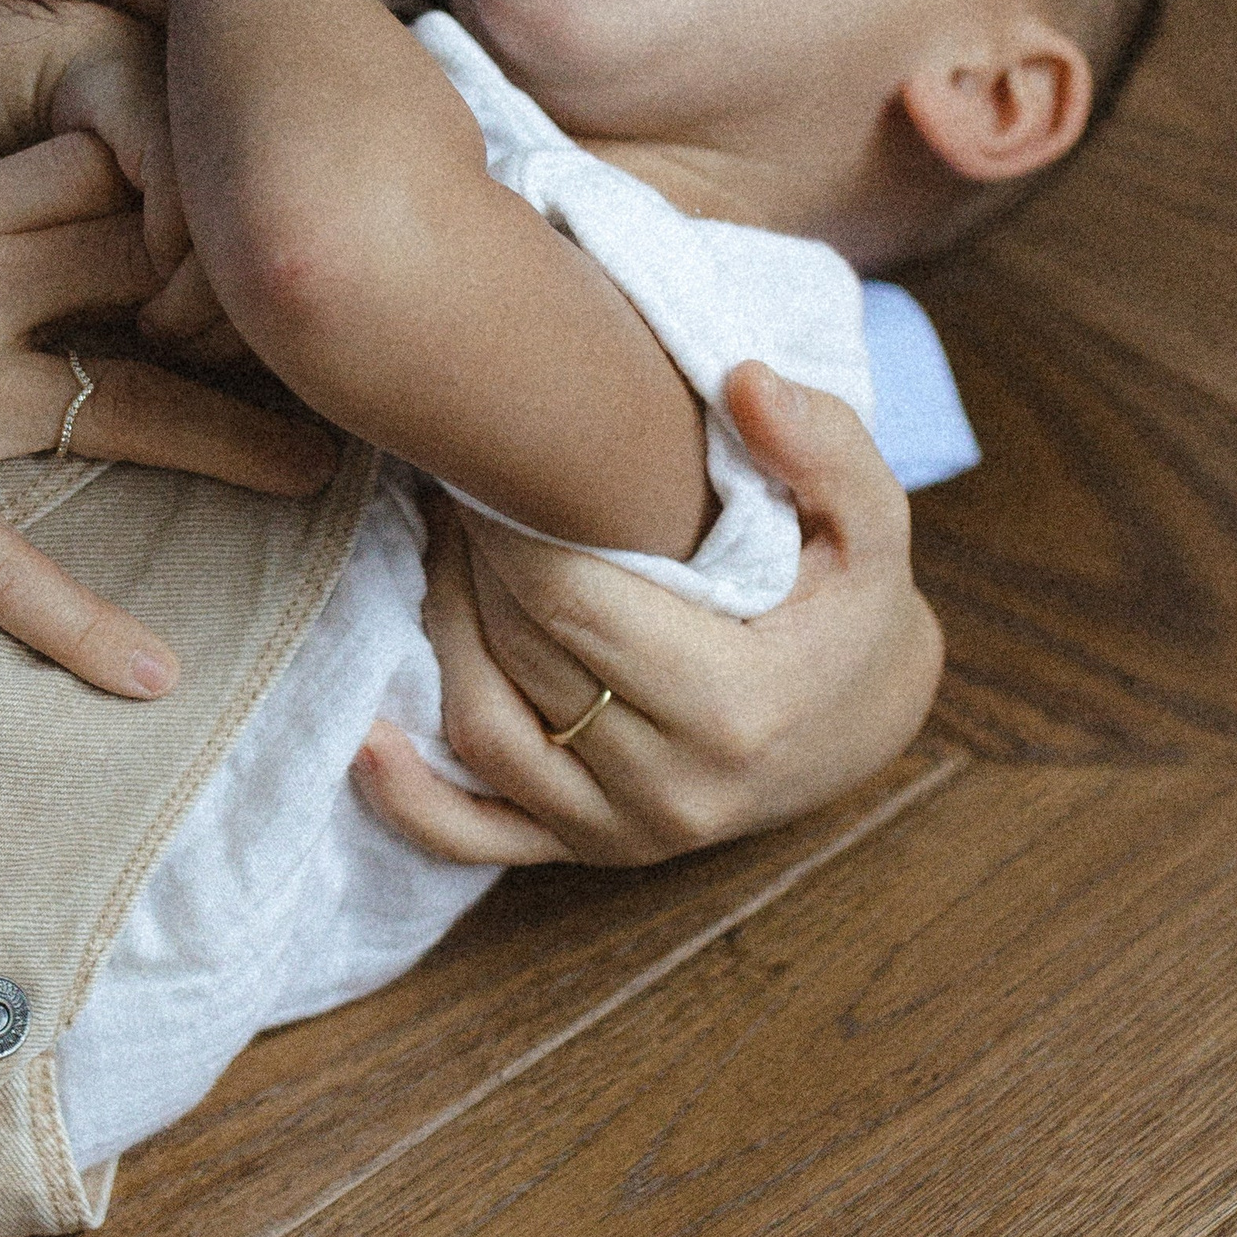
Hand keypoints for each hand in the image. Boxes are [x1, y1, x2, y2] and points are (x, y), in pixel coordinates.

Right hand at [0, 131, 334, 697]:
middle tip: (343, 333)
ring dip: (230, 446)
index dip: (188, 182)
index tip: (249, 206)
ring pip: (123, 411)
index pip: (104, 170)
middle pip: (149, 280)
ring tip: (322, 477)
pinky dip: (86, 632)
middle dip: (249, 301)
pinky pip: (10, 576)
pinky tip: (157, 676)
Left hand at [353, 364, 942, 866]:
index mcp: (736, 705)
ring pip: (483, 727)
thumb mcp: (871, 517)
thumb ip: (822, 444)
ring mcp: (627, 833)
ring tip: (437, 547)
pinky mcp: (590, 853)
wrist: (862, 714)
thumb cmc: (852, 600)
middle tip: (455, 477)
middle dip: (472, 557)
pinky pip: (477, 837)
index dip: (510, 520)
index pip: (571, 600)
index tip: (486, 450)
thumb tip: (744, 383)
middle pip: (519, 652)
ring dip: (437, 630)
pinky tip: (366, 739)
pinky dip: (410, 796)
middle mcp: (675, 788)